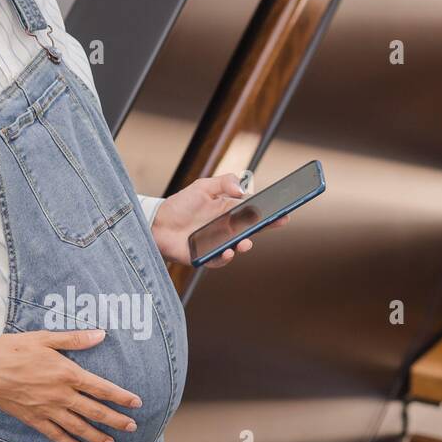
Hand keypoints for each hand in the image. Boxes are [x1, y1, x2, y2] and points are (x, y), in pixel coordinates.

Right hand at [0, 330, 142, 441]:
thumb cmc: (12, 349)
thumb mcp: (44, 338)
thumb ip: (74, 339)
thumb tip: (100, 334)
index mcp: (67, 373)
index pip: (102, 388)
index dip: (121, 397)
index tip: (136, 403)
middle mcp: (61, 395)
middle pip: (95, 412)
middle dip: (116, 421)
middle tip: (132, 427)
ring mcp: (47, 410)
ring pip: (79, 427)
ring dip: (98, 436)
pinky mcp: (33, 419)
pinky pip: (56, 435)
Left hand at [151, 172, 287, 265]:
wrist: (157, 223)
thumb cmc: (181, 205)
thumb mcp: (203, 186)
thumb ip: (225, 181)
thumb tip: (243, 189)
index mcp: (229, 212)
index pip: (254, 212)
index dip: (270, 213)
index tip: (284, 211)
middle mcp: (226, 229)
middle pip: (251, 230)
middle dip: (265, 227)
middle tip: (277, 222)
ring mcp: (217, 243)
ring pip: (237, 247)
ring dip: (244, 245)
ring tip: (245, 242)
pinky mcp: (206, 256)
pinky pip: (220, 260)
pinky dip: (225, 257)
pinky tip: (228, 251)